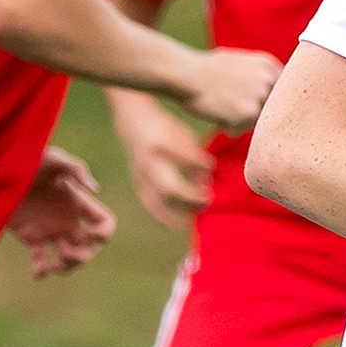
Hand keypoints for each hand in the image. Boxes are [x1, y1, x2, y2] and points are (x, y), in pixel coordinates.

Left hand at [6, 146, 116, 277]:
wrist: (0, 169)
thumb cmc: (30, 159)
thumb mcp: (55, 159)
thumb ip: (77, 170)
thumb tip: (96, 191)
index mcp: (78, 203)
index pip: (104, 223)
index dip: (104, 234)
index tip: (90, 235)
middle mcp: (68, 219)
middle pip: (89, 247)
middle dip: (83, 257)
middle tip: (65, 255)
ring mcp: (50, 229)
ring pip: (68, 257)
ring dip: (67, 267)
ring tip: (53, 266)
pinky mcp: (30, 236)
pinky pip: (41, 259)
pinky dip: (41, 270)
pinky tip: (37, 273)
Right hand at [118, 104, 214, 228]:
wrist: (132, 123)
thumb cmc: (165, 129)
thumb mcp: (182, 134)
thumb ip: (194, 156)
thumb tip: (205, 181)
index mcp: (161, 144)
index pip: (183, 157)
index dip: (199, 164)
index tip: (213, 166)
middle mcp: (148, 162)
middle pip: (168, 187)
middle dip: (189, 197)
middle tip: (207, 200)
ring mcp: (140, 175)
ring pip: (157, 201)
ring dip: (178, 211)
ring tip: (196, 214)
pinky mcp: (137, 183)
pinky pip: (150, 204)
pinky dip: (164, 215)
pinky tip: (178, 222)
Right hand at [181, 48, 282, 128]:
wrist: (186, 74)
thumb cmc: (204, 70)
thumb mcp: (238, 63)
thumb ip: (256, 76)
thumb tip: (265, 92)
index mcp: (268, 65)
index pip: (280, 92)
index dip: (262, 102)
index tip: (247, 104)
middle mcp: (270, 78)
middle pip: (270, 109)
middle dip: (252, 112)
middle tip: (231, 108)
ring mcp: (262, 95)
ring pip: (257, 121)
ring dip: (240, 121)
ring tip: (220, 108)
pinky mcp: (250, 112)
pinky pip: (242, 130)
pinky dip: (229, 128)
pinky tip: (216, 116)